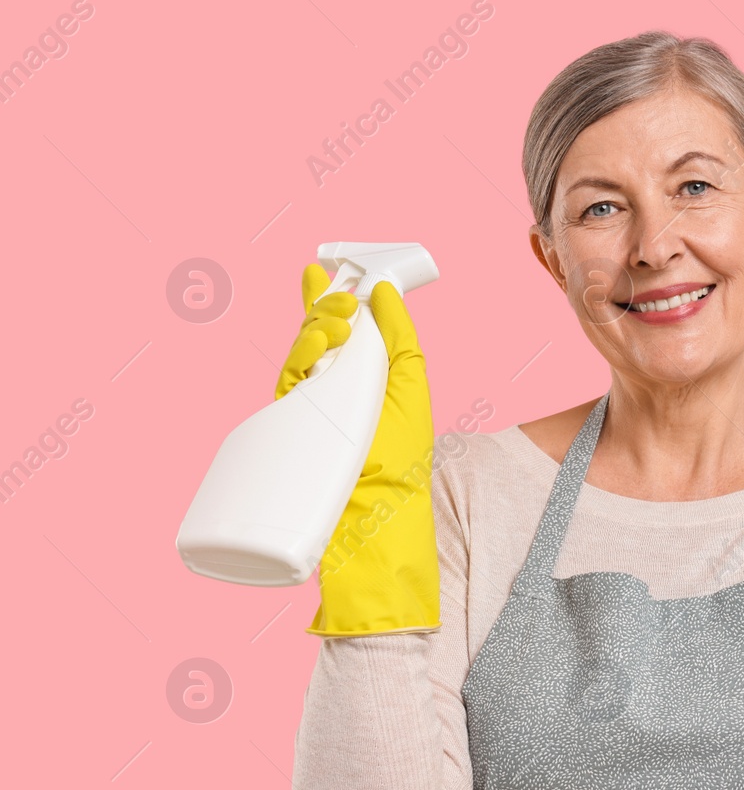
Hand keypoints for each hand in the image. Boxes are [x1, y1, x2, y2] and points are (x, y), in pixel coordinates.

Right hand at [275, 264, 440, 636]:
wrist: (377, 520)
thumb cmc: (399, 464)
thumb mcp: (411, 393)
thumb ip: (402, 342)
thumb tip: (386, 293)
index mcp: (361, 381)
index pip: (339, 330)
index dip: (327, 296)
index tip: (323, 268)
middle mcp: (331, 392)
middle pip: (315, 335)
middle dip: (324, 309)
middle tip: (339, 301)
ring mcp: (308, 410)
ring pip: (299, 355)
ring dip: (314, 331)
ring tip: (334, 330)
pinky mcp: (289, 428)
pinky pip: (285, 384)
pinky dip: (298, 361)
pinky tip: (313, 352)